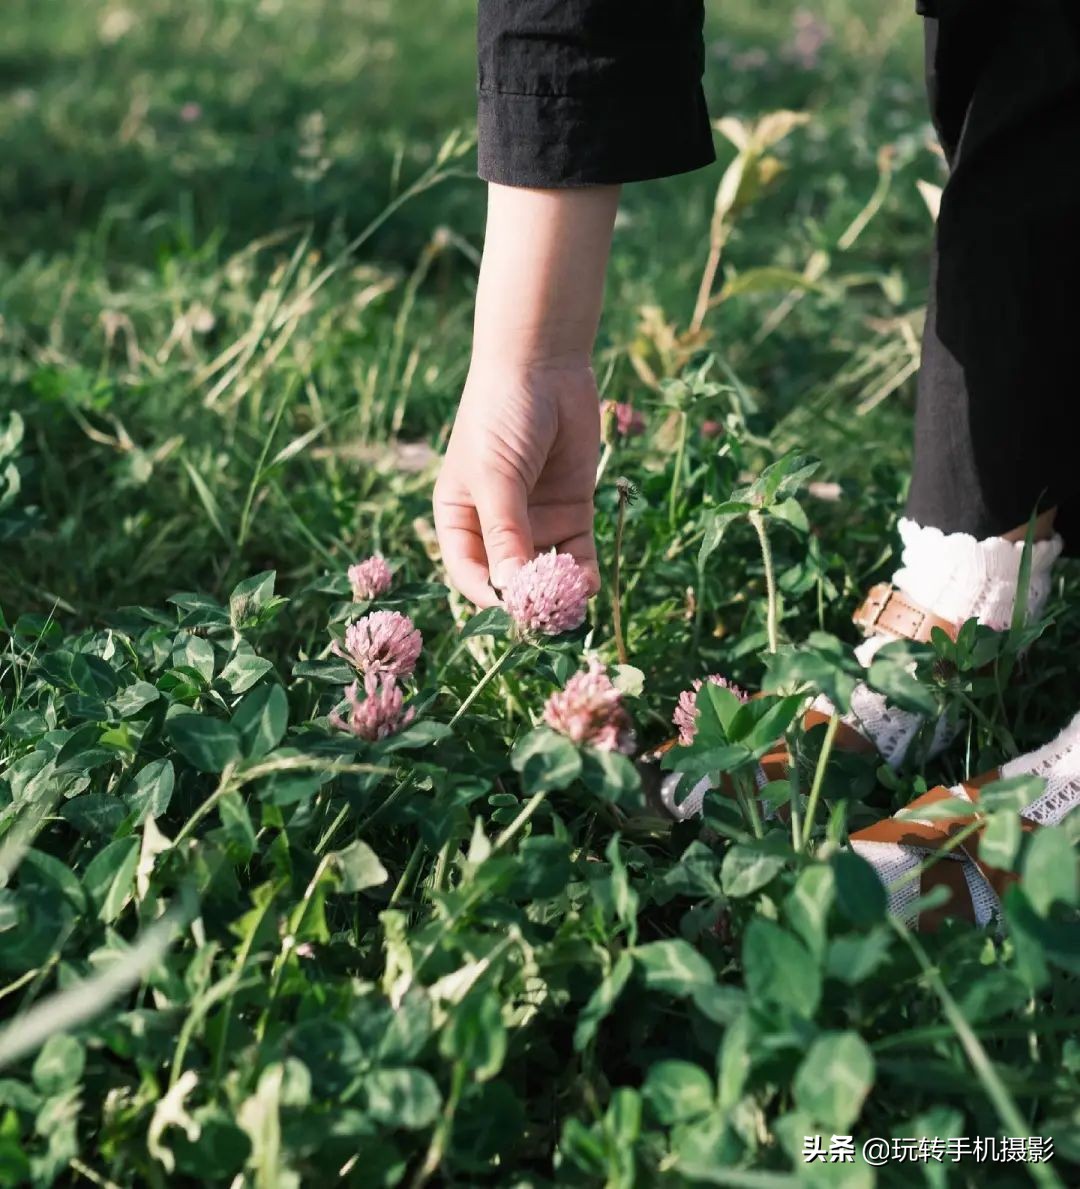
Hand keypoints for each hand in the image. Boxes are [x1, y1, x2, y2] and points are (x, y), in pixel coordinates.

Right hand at [434, 360, 601, 607]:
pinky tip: (589, 584)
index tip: (512, 610)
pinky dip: (583, 573)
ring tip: (573, 602)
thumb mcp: (496, 478)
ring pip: (547, 572)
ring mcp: (536, 520)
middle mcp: (496, 527)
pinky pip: (578, 555)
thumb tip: (512, 589)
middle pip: (512, 577)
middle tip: (549, 618)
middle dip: (529, 599)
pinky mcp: (572, 511)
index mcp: (460, 519)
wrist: (542, 366)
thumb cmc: (500, 417)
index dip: (490, 596)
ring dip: (559, 593)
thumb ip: (505, 533)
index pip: (471, 573)